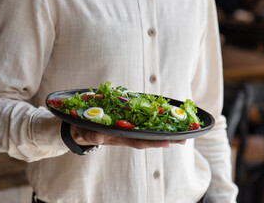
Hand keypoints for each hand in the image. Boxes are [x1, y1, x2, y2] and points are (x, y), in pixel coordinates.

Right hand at [70, 125, 185, 149]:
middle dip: (165, 139)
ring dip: (164, 133)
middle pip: (147, 139)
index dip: (152, 142)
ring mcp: (126, 129)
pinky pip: (142, 124)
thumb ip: (90, 135)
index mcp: (116, 137)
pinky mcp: (124, 122)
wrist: (79, 128)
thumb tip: (97, 138)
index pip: (137, 141)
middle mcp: (125, 135)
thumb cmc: (83, 129)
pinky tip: (164, 121)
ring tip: (181, 132)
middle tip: (184, 140)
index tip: (167, 142)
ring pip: (147, 132)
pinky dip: (154, 123)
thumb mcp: (84, 132)